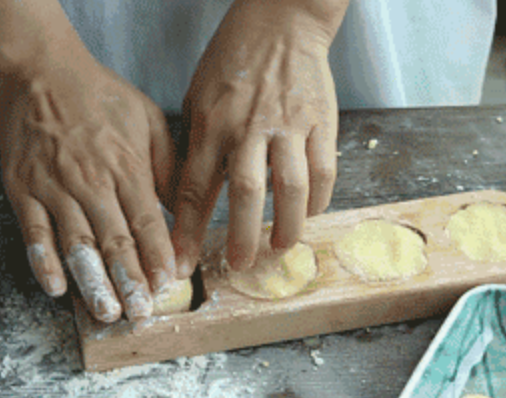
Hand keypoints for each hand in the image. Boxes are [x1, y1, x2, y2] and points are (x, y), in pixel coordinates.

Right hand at [0, 49, 177, 322]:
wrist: (42, 72)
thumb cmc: (101, 96)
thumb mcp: (148, 121)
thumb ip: (166, 166)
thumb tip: (181, 208)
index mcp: (127, 167)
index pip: (146, 223)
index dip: (158, 257)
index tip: (168, 285)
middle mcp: (91, 182)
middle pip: (115, 242)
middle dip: (130, 283)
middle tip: (140, 315)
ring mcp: (54, 188)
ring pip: (77, 245)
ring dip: (93, 283)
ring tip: (106, 313)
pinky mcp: (23, 189)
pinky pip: (35, 234)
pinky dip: (44, 263)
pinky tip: (56, 289)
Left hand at [172, 0, 347, 277]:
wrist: (280, 21)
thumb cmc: (233, 59)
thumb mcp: (198, 97)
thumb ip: (195, 146)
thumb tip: (185, 195)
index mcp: (211, 123)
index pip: (194, 187)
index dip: (187, 231)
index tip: (181, 264)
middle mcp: (248, 127)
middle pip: (245, 194)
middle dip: (241, 238)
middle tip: (240, 265)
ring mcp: (288, 125)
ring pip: (291, 187)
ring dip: (287, 226)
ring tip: (281, 248)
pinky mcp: (320, 122)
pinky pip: (323, 170)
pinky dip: (318, 200)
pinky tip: (310, 214)